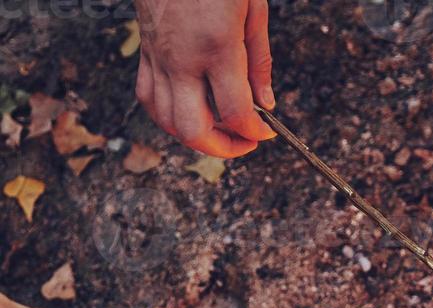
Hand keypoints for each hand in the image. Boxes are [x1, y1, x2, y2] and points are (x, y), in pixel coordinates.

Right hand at [135, 0, 276, 157]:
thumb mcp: (253, 8)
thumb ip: (259, 61)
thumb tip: (266, 104)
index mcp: (217, 46)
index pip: (236, 113)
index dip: (255, 133)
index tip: (267, 133)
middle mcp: (183, 57)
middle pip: (194, 130)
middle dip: (223, 148)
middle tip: (243, 142)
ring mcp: (158, 55)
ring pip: (166, 120)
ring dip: (194, 137)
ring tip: (219, 130)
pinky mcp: (143, 48)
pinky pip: (148, 97)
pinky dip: (167, 115)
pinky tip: (188, 111)